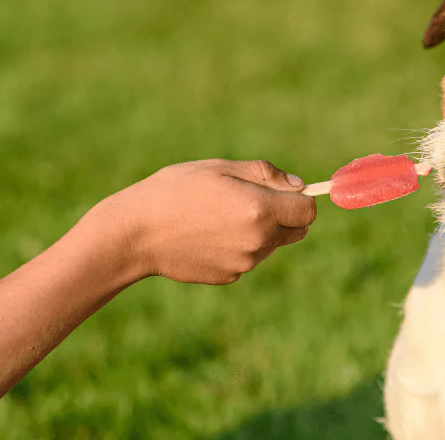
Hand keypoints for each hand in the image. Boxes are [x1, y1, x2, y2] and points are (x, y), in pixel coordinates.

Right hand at [94, 159, 316, 284]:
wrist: (136, 234)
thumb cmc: (175, 190)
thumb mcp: (220, 168)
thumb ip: (265, 175)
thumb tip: (299, 186)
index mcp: (260, 210)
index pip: (308, 210)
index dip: (301, 199)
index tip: (284, 192)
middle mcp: (259, 240)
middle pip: (297, 231)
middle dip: (285, 216)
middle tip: (252, 201)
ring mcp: (245, 263)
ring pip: (272, 245)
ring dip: (261, 231)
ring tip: (220, 216)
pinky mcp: (230, 276)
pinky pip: (248, 258)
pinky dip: (239, 247)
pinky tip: (208, 235)